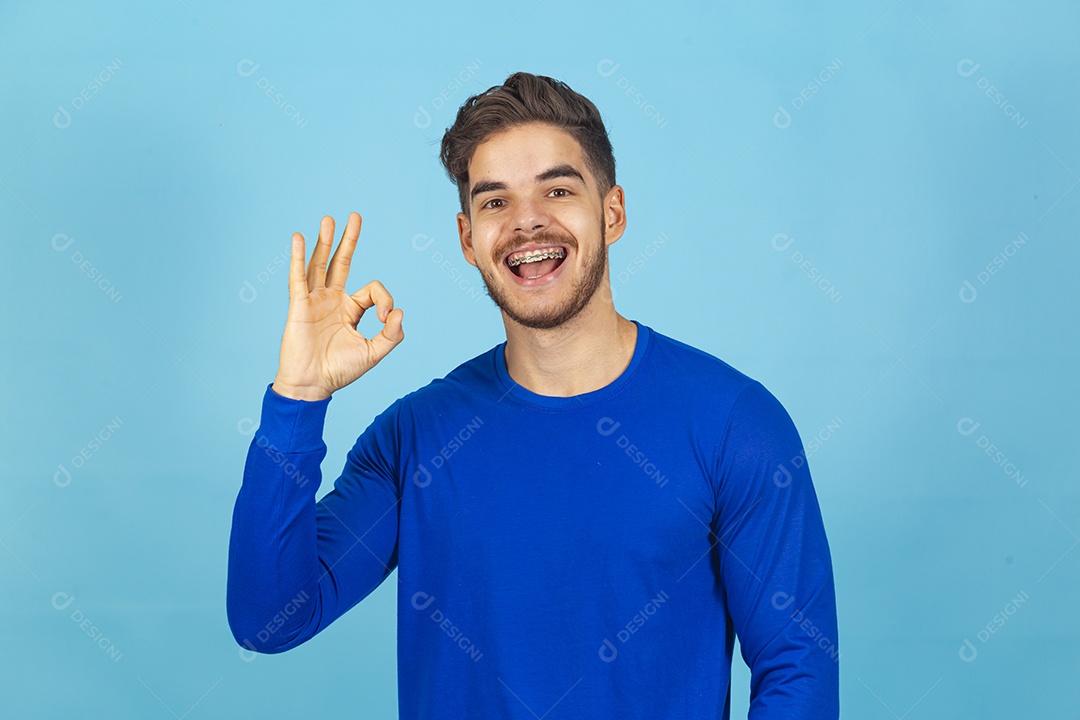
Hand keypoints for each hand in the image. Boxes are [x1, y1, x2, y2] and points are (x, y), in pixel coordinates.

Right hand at [271, 212, 403, 400]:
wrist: (312, 385)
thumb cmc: (340, 371)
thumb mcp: (374, 353)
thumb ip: (391, 334)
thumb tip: (399, 311)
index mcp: (350, 310)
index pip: (372, 290)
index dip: (384, 299)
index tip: (386, 317)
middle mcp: (332, 300)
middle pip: (341, 262)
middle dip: (349, 240)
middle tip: (355, 216)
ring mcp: (314, 300)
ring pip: (320, 264)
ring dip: (325, 241)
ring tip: (329, 219)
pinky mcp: (299, 305)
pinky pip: (298, 277)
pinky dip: (298, 257)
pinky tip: (298, 238)